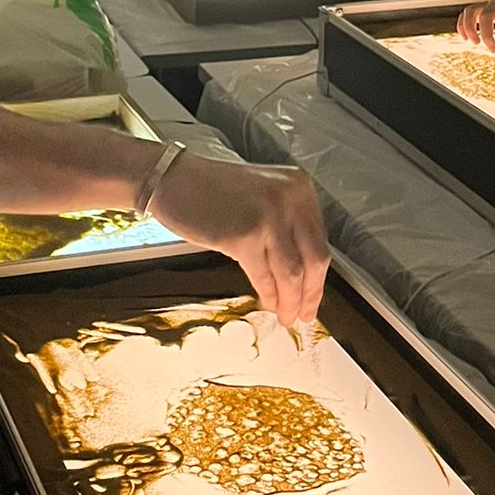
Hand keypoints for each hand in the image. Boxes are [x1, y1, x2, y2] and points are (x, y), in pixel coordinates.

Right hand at [149, 154, 328, 327]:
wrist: (174, 179)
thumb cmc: (212, 190)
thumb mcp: (263, 197)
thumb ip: (286, 225)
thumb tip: (302, 272)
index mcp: (300, 187)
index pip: (320, 241)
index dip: (318, 276)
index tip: (313, 296)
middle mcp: (291, 199)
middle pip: (313, 259)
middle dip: (310, 294)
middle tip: (304, 315)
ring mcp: (269, 216)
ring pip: (291, 272)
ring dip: (289, 300)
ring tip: (284, 315)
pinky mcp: (245, 235)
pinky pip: (264, 275)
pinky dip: (268, 293)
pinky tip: (267, 303)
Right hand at [458, 0, 494, 51]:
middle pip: (485, 15)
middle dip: (486, 35)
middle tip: (494, 51)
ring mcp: (487, 2)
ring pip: (470, 11)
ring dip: (469, 28)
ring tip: (475, 43)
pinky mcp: (480, 7)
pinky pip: (466, 14)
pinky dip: (462, 25)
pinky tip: (465, 38)